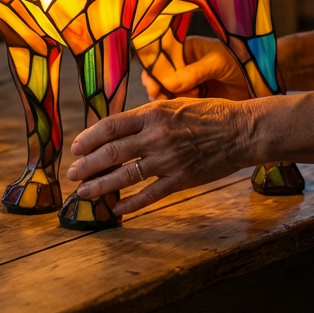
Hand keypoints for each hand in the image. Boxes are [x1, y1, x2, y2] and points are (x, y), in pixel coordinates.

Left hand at [66, 96, 253, 214]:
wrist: (242, 130)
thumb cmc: (208, 114)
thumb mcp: (173, 104)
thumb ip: (147, 116)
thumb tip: (118, 128)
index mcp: (153, 114)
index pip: (110, 126)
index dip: (88, 138)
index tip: (76, 148)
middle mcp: (156, 136)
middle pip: (112, 153)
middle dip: (87, 165)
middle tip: (72, 174)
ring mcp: (168, 160)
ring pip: (125, 176)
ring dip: (101, 186)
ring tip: (84, 192)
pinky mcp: (181, 180)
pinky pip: (150, 195)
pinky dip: (130, 203)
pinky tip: (116, 208)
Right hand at [143, 36, 249, 101]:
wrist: (262, 81)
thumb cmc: (241, 61)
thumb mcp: (217, 63)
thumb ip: (193, 72)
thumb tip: (166, 84)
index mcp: (184, 49)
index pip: (159, 58)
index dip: (152, 72)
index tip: (153, 86)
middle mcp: (182, 67)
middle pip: (159, 79)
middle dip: (159, 90)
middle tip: (165, 99)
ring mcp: (187, 84)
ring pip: (167, 95)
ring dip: (171, 101)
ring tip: (188, 100)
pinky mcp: (195, 100)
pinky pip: (180, 106)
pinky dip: (181, 110)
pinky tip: (189, 109)